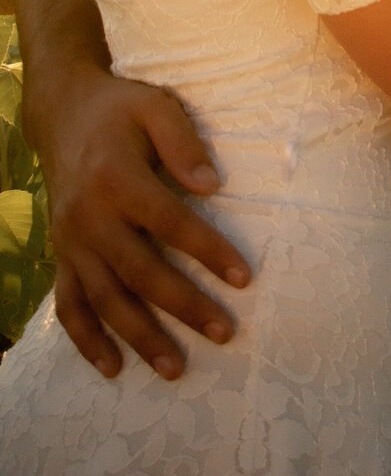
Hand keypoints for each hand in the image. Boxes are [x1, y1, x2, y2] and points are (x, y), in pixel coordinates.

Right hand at [38, 63, 250, 379]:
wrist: (62, 113)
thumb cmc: (120, 109)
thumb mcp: (155, 106)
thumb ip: (183, 142)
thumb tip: (212, 186)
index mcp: (118, 179)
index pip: (170, 223)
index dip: (208, 251)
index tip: (244, 277)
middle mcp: (90, 218)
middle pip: (140, 272)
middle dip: (183, 307)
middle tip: (224, 333)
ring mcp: (71, 242)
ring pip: (105, 299)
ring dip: (139, 337)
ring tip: (175, 369)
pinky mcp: (61, 255)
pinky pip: (69, 305)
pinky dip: (87, 340)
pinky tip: (113, 368)